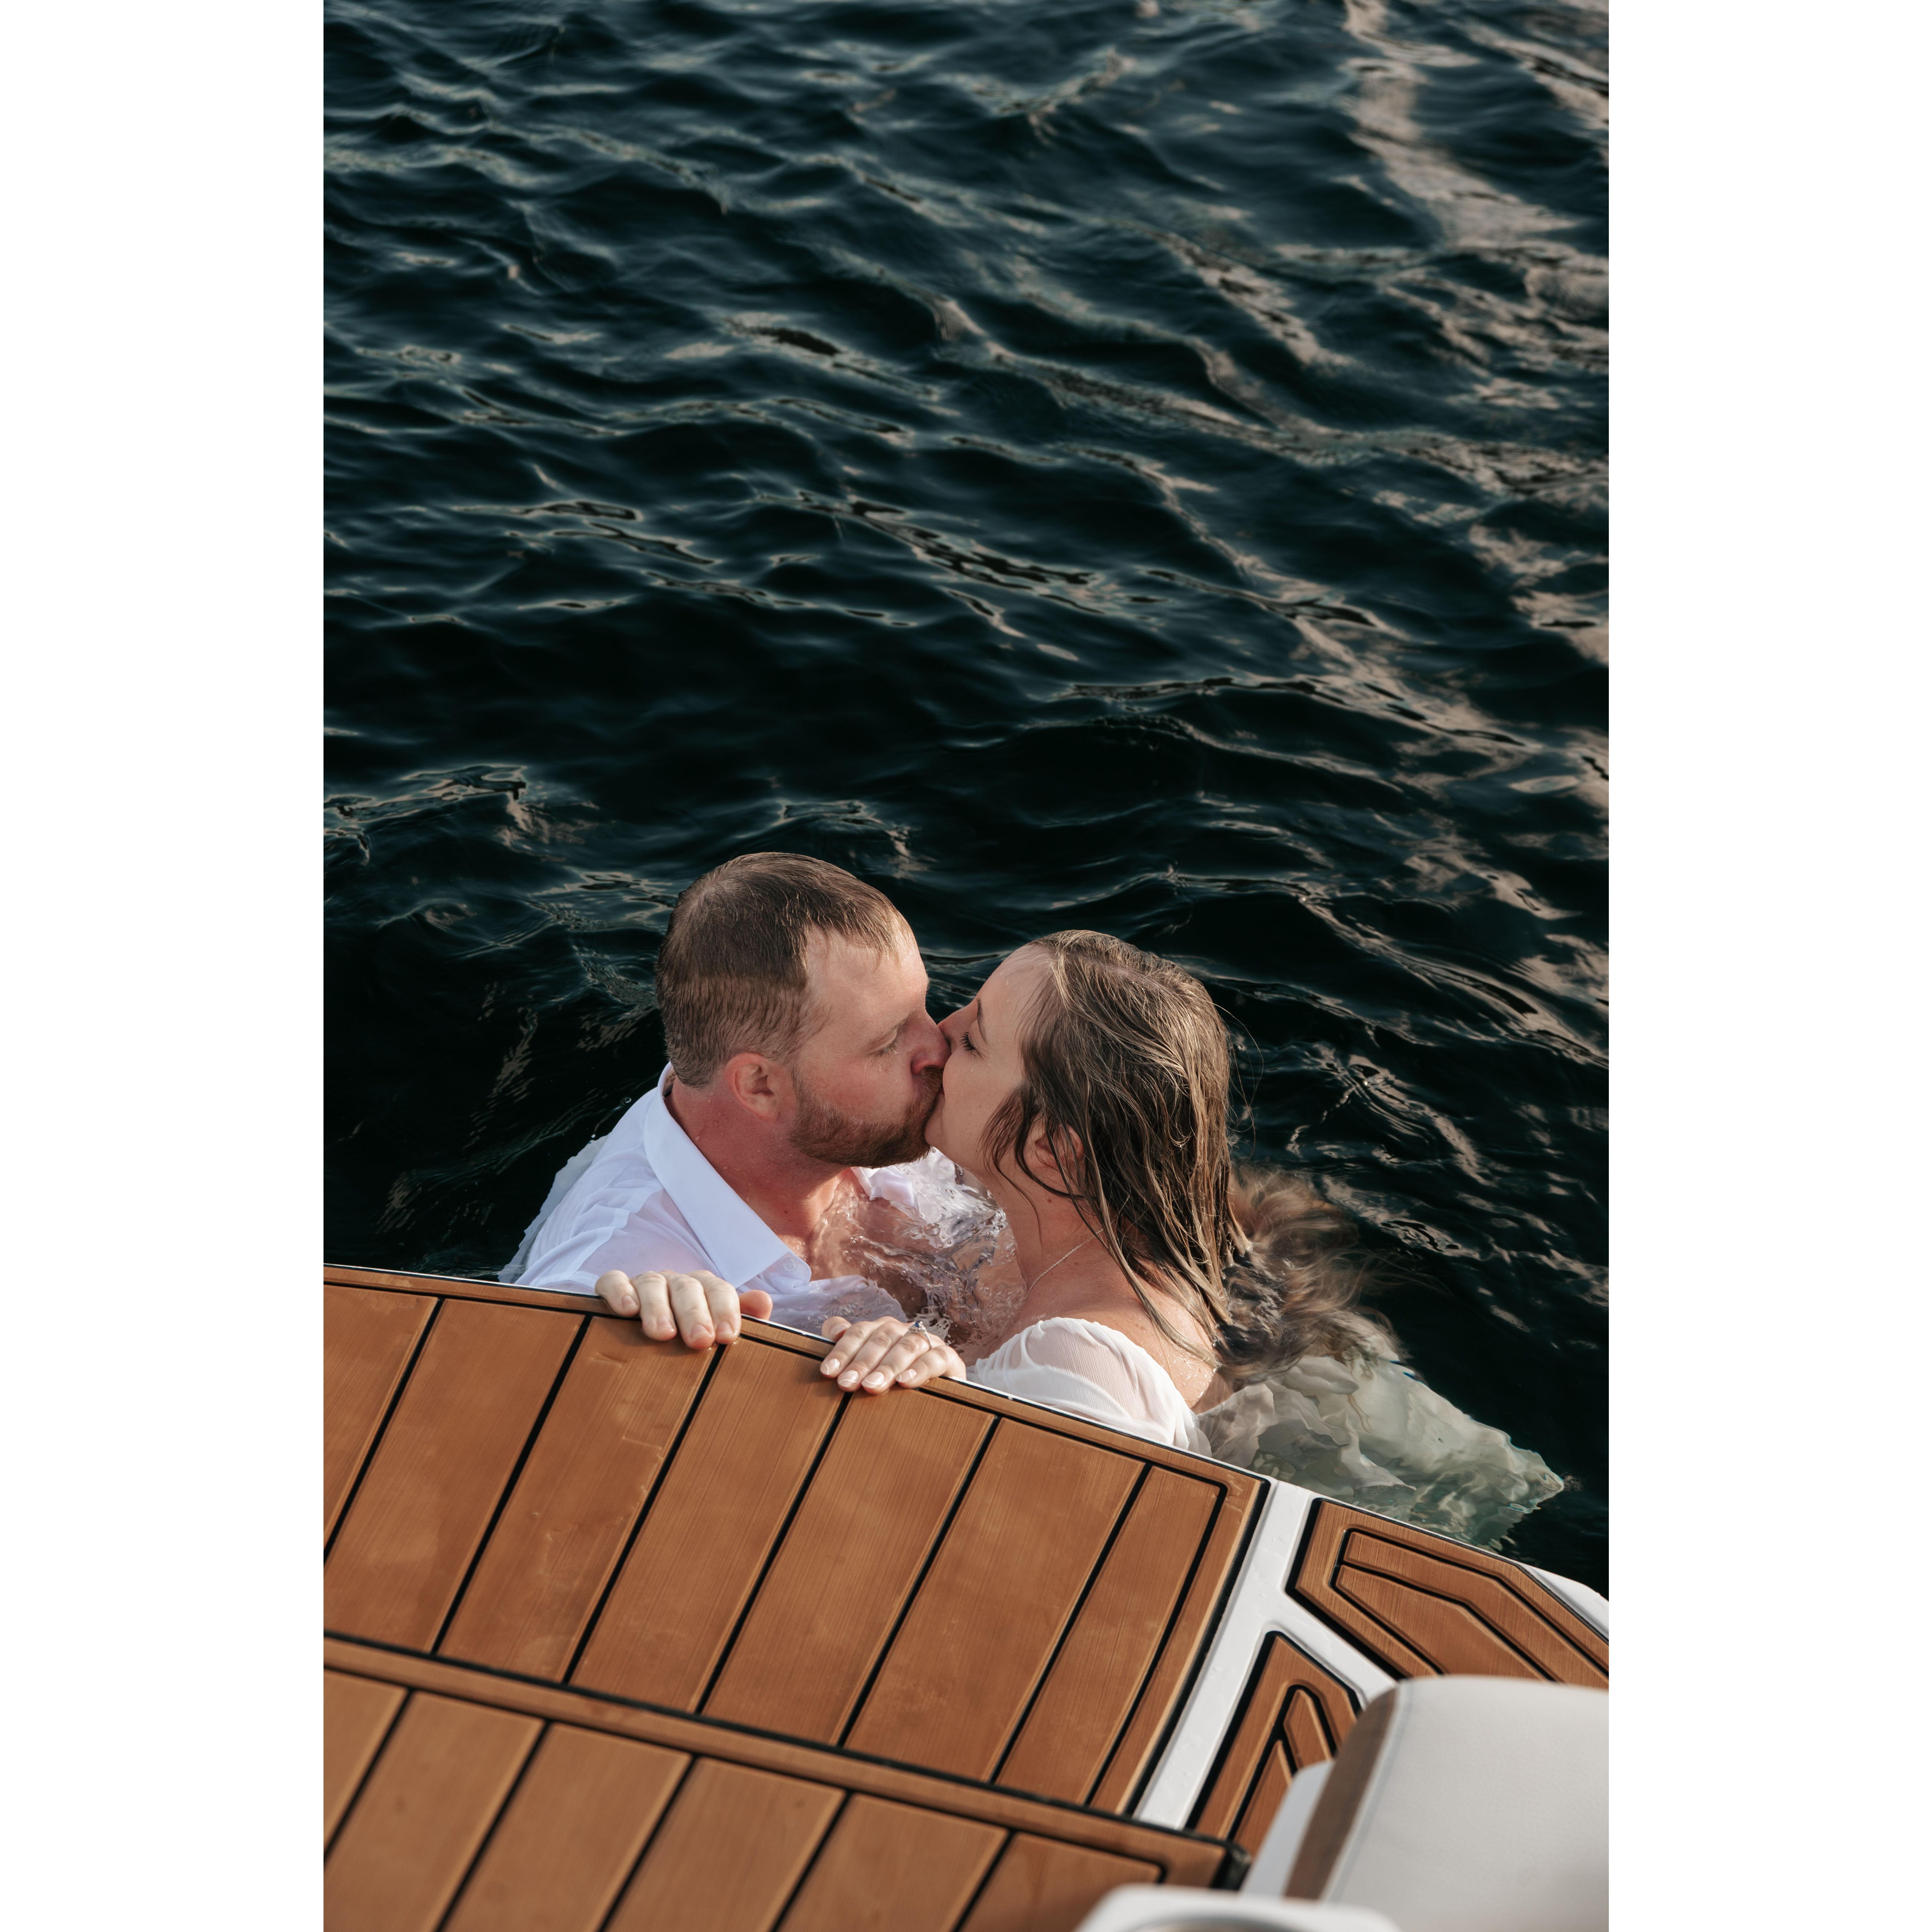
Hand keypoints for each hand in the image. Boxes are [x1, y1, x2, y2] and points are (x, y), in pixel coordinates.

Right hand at [594, 1269, 774, 1349]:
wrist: (639, 1337)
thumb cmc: (686, 1338)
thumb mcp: (714, 1330)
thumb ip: (740, 1318)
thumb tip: (763, 1301)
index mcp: (704, 1290)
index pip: (720, 1291)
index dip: (725, 1311)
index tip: (726, 1337)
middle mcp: (676, 1282)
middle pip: (688, 1288)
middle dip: (695, 1314)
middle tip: (699, 1341)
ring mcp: (645, 1283)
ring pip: (653, 1284)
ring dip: (658, 1307)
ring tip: (662, 1334)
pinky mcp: (614, 1287)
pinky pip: (614, 1281)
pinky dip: (620, 1292)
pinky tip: (626, 1311)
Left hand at [819, 1316, 964, 1393]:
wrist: (938, 1401)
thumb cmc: (894, 1384)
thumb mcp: (869, 1370)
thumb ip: (849, 1349)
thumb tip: (833, 1331)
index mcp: (882, 1330)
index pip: (860, 1331)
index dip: (843, 1350)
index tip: (828, 1372)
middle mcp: (904, 1331)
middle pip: (881, 1338)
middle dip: (862, 1362)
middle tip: (847, 1384)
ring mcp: (927, 1342)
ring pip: (907, 1345)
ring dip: (888, 1366)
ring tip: (872, 1386)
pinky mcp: (948, 1357)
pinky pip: (935, 1358)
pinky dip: (920, 1369)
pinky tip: (905, 1383)